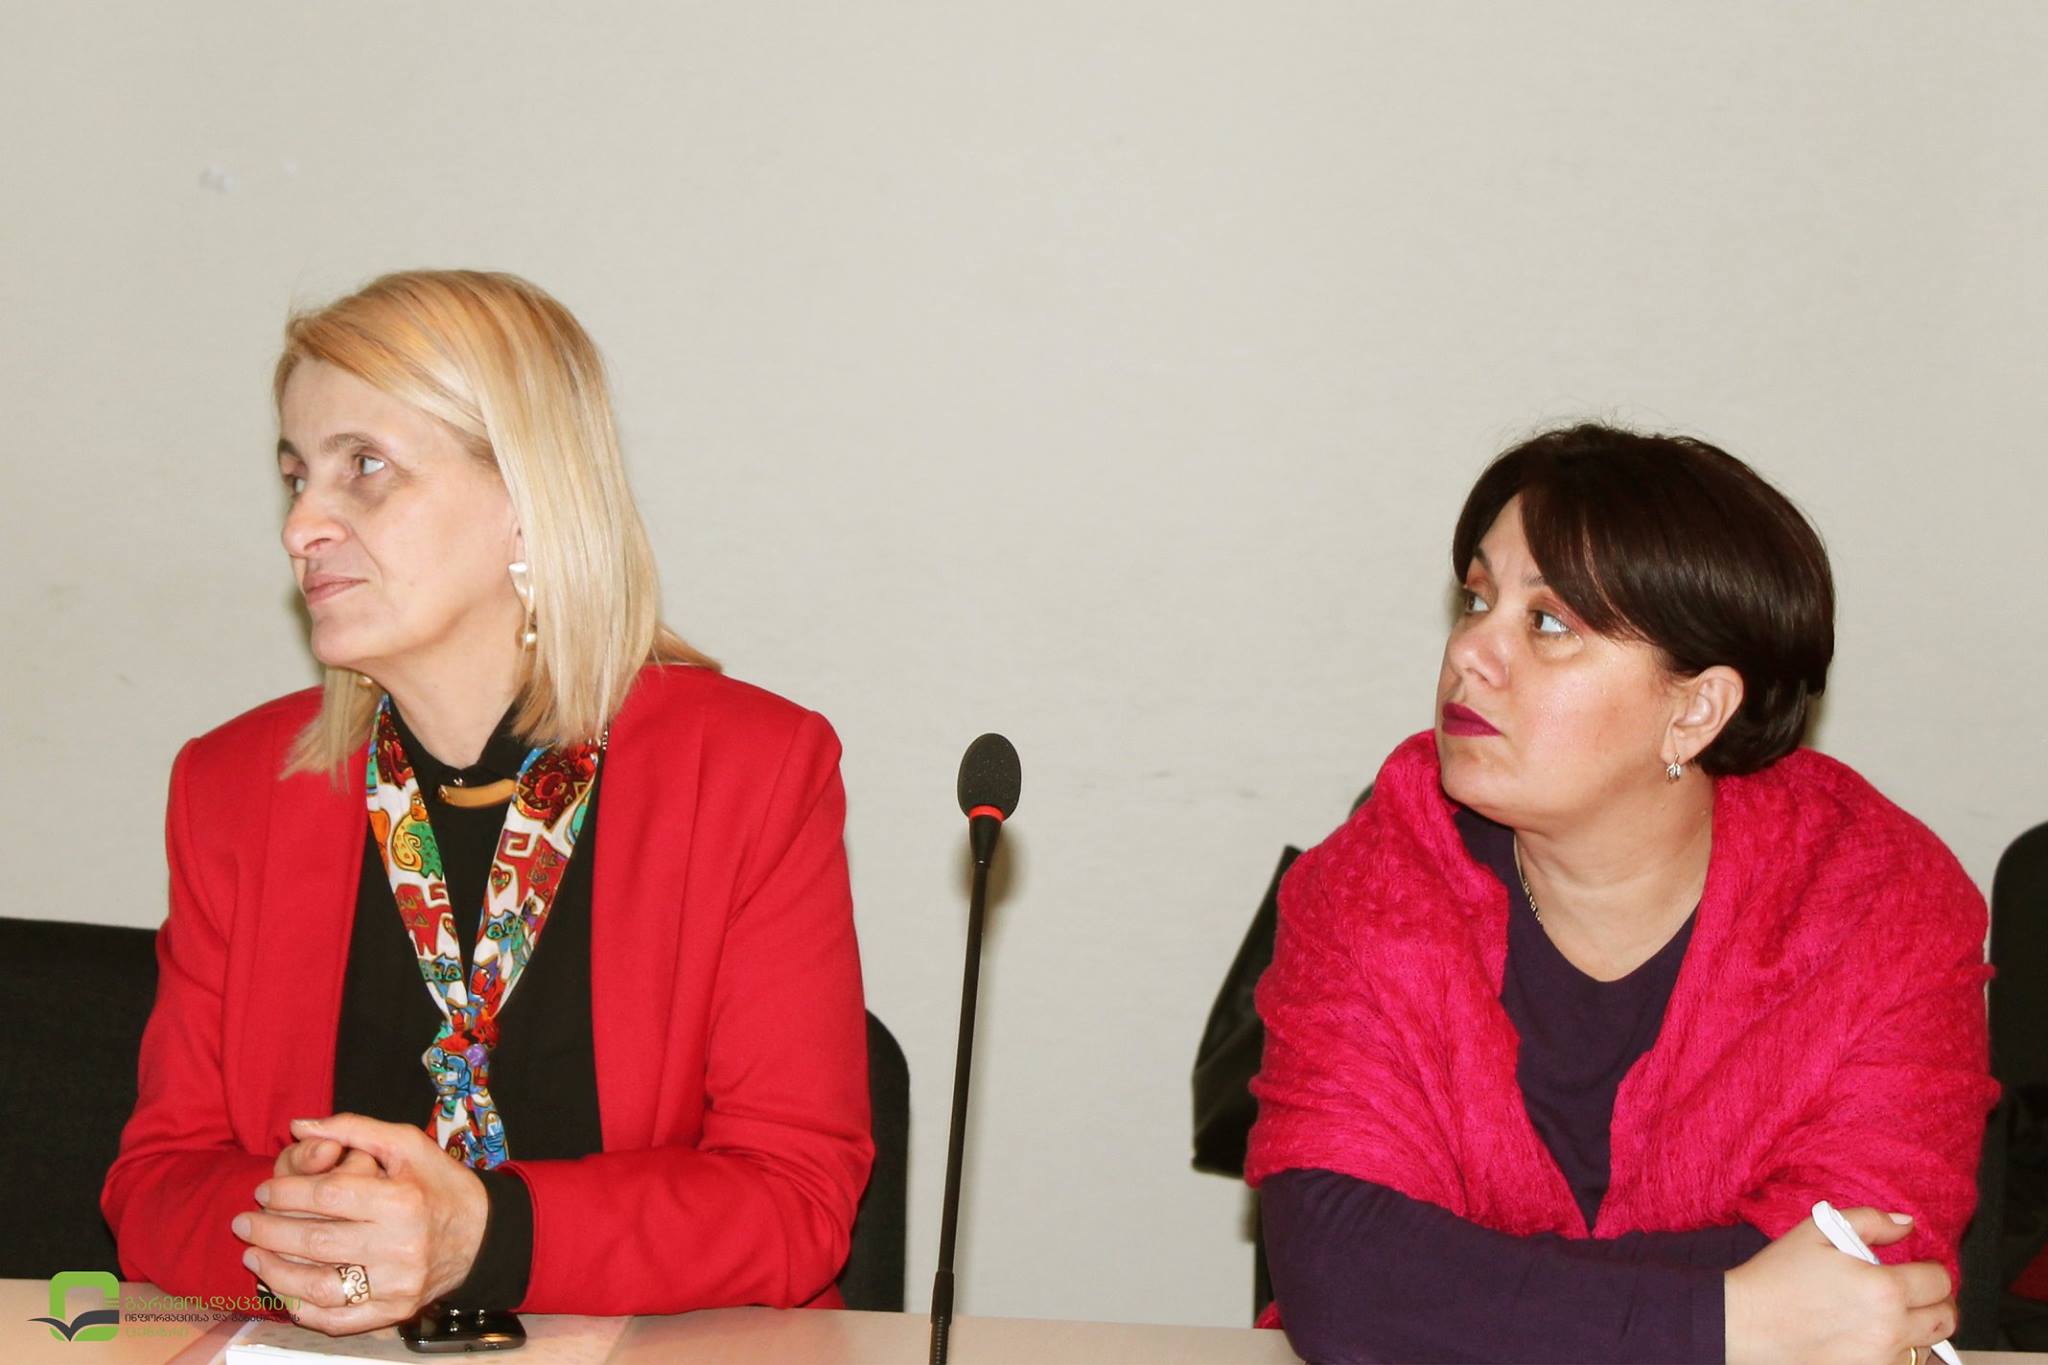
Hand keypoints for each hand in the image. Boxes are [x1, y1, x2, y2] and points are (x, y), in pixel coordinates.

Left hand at [233, 1114, 487, 1335]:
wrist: (482, 1234)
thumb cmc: (438, 1184)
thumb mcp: (406, 1144)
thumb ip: (353, 1128)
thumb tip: (299, 1125)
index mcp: (402, 1200)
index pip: (328, 1195)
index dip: (287, 1191)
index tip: (263, 1190)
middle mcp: (400, 1245)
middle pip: (316, 1240)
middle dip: (269, 1230)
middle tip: (242, 1222)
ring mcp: (397, 1283)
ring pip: (320, 1285)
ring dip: (276, 1272)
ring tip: (253, 1256)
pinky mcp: (395, 1310)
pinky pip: (339, 1319)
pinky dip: (305, 1309)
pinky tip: (284, 1292)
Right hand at [1725, 1208, 1955, 1364]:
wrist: (1743, 1323)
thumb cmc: (1777, 1276)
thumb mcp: (1818, 1231)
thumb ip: (1871, 1221)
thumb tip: (1907, 1225)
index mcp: (1884, 1288)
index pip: (1939, 1281)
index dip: (1933, 1270)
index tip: (1919, 1268)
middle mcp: (1891, 1329)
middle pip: (1946, 1319)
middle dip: (1939, 1302)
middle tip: (1917, 1293)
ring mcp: (1881, 1360)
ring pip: (1929, 1349)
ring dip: (1920, 1330)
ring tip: (1894, 1317)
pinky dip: (1899, 1353)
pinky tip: (1876, 1339)